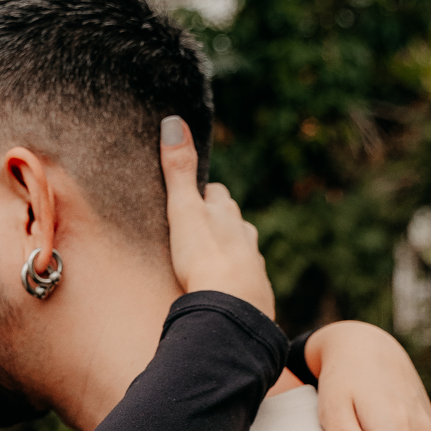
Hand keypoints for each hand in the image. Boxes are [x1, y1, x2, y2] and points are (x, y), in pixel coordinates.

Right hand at [160, 116, 273, 319]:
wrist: (232, 308)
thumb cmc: (205, 258)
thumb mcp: (184, 210)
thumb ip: (179, 170)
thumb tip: (174, 122)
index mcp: (227, 214)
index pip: (216, 193)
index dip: (204, 194)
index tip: (193, 196)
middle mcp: (245, 235)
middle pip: (233, 220)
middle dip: (219, 221)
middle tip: (199, 228)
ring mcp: (253, 265)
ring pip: (243, 250)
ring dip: (230, 252)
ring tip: (212, 261)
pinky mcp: (256, 294)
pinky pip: (246, 282)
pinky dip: (236, 281)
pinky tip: (227, 290)